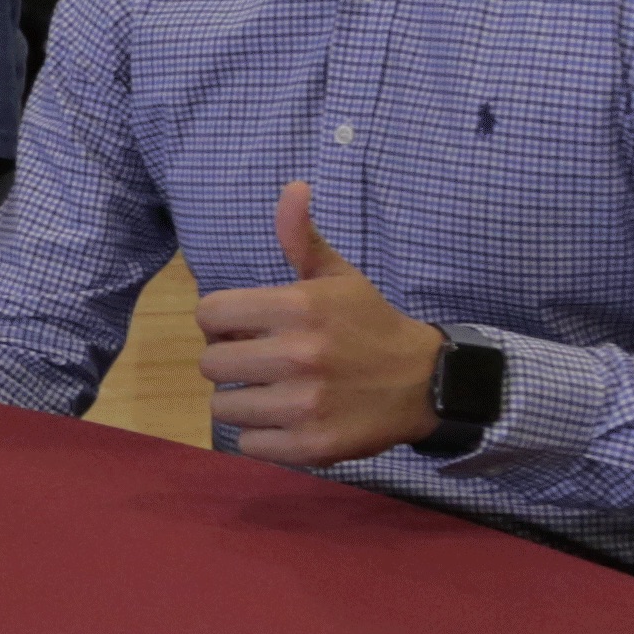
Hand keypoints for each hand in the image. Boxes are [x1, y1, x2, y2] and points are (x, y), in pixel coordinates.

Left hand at [200, 182, 449, 467]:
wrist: (425, 383)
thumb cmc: (368, 325)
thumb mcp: (338, 277)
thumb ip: (302, 237)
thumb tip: (293, 187)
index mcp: (299, 307)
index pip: (209, 314)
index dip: (222, 321)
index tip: (246, 326)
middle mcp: (299, 355)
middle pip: (211, 363)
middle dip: (230, 360)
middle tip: (261, 361)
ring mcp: (305, 405)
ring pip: (223, 406)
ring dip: (242, 400)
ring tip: (275, 390)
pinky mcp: (312, 446)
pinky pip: (248, 444)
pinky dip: (262, 435)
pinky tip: (289, 418)